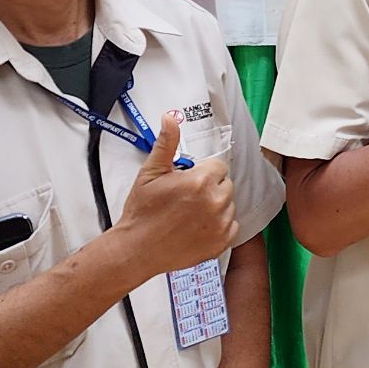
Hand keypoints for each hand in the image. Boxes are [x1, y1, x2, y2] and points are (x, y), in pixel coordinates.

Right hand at [115, 113, 235, 277]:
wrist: (137, 249)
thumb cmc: (142, 211)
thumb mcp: (151, 173)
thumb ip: (167, 144)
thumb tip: (171, 118)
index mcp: (201, 181)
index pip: (218, 166)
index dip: (202, 172)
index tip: (187, 181)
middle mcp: (215, 202)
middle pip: (225, 184)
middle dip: (209, 188)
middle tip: (186, 198)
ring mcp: (220, 224)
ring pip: (229, 205)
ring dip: (215, 206)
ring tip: (189, 214)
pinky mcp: (221, 242)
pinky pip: (231, 225)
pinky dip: (219, 226)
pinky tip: (197, 227)